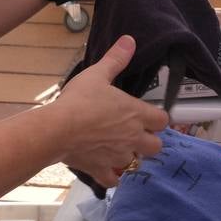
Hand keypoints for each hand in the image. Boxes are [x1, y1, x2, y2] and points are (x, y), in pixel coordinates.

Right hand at [49, 35, 168, 186]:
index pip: (163, 121)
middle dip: (149, 141)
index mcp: (137, 114)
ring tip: (117, 149)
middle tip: (134, 134)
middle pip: (156, 146)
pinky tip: (105, 167)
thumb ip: (116, 59)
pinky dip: (112, 175)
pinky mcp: (102, 170)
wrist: (57, 129)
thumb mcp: (98, 74)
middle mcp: (133, 138)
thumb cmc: (79, 100)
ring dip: (130, 157)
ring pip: (136, 163)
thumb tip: (130, 40)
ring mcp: (119, 157)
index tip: (147, 116)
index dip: (157, 119)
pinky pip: (115, 180)